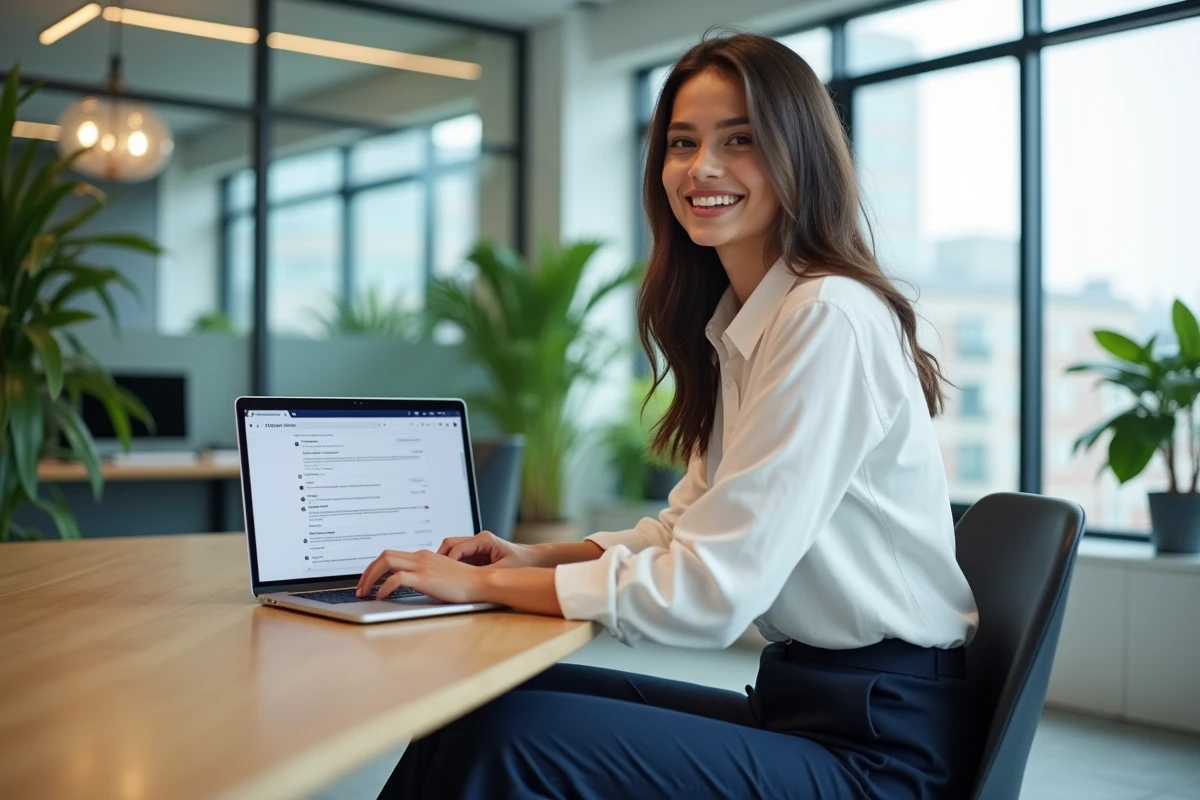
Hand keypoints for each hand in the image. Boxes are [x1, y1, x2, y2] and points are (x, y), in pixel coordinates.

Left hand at [356, 549, 487, 604]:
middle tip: (360, 587)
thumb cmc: (465, 583)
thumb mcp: (441, 576)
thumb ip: (426, 575)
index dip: (375, 568)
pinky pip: (396, 579)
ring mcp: (422, 566)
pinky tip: (381, 597)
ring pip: (386, 562)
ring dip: (370, 578)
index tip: (369, 581)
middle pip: (384, 556)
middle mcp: (421, 557)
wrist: (481, 582)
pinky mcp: (425, 578)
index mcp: (424, 556)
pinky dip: (384, 588)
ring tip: (365, 592)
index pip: (392, 555)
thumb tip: (410, 584)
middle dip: (367, 572)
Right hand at [438, 531, 537, 568]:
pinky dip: (451, 566)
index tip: (443, 575)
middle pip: (450, 544)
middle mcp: (478, 540)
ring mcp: (476, 546)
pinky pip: (458, 557)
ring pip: (452, 549)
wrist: (533, 559)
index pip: (458, 548)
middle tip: (434, 573)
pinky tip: (449, 578)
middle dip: (440, 558)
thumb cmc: (522, 562)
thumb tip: (467, 581)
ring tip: (439, 576)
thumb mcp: (504, 570)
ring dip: (445, 562)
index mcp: (484, 540)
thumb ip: (486, 574)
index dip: (448, 561)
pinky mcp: (475, 554)